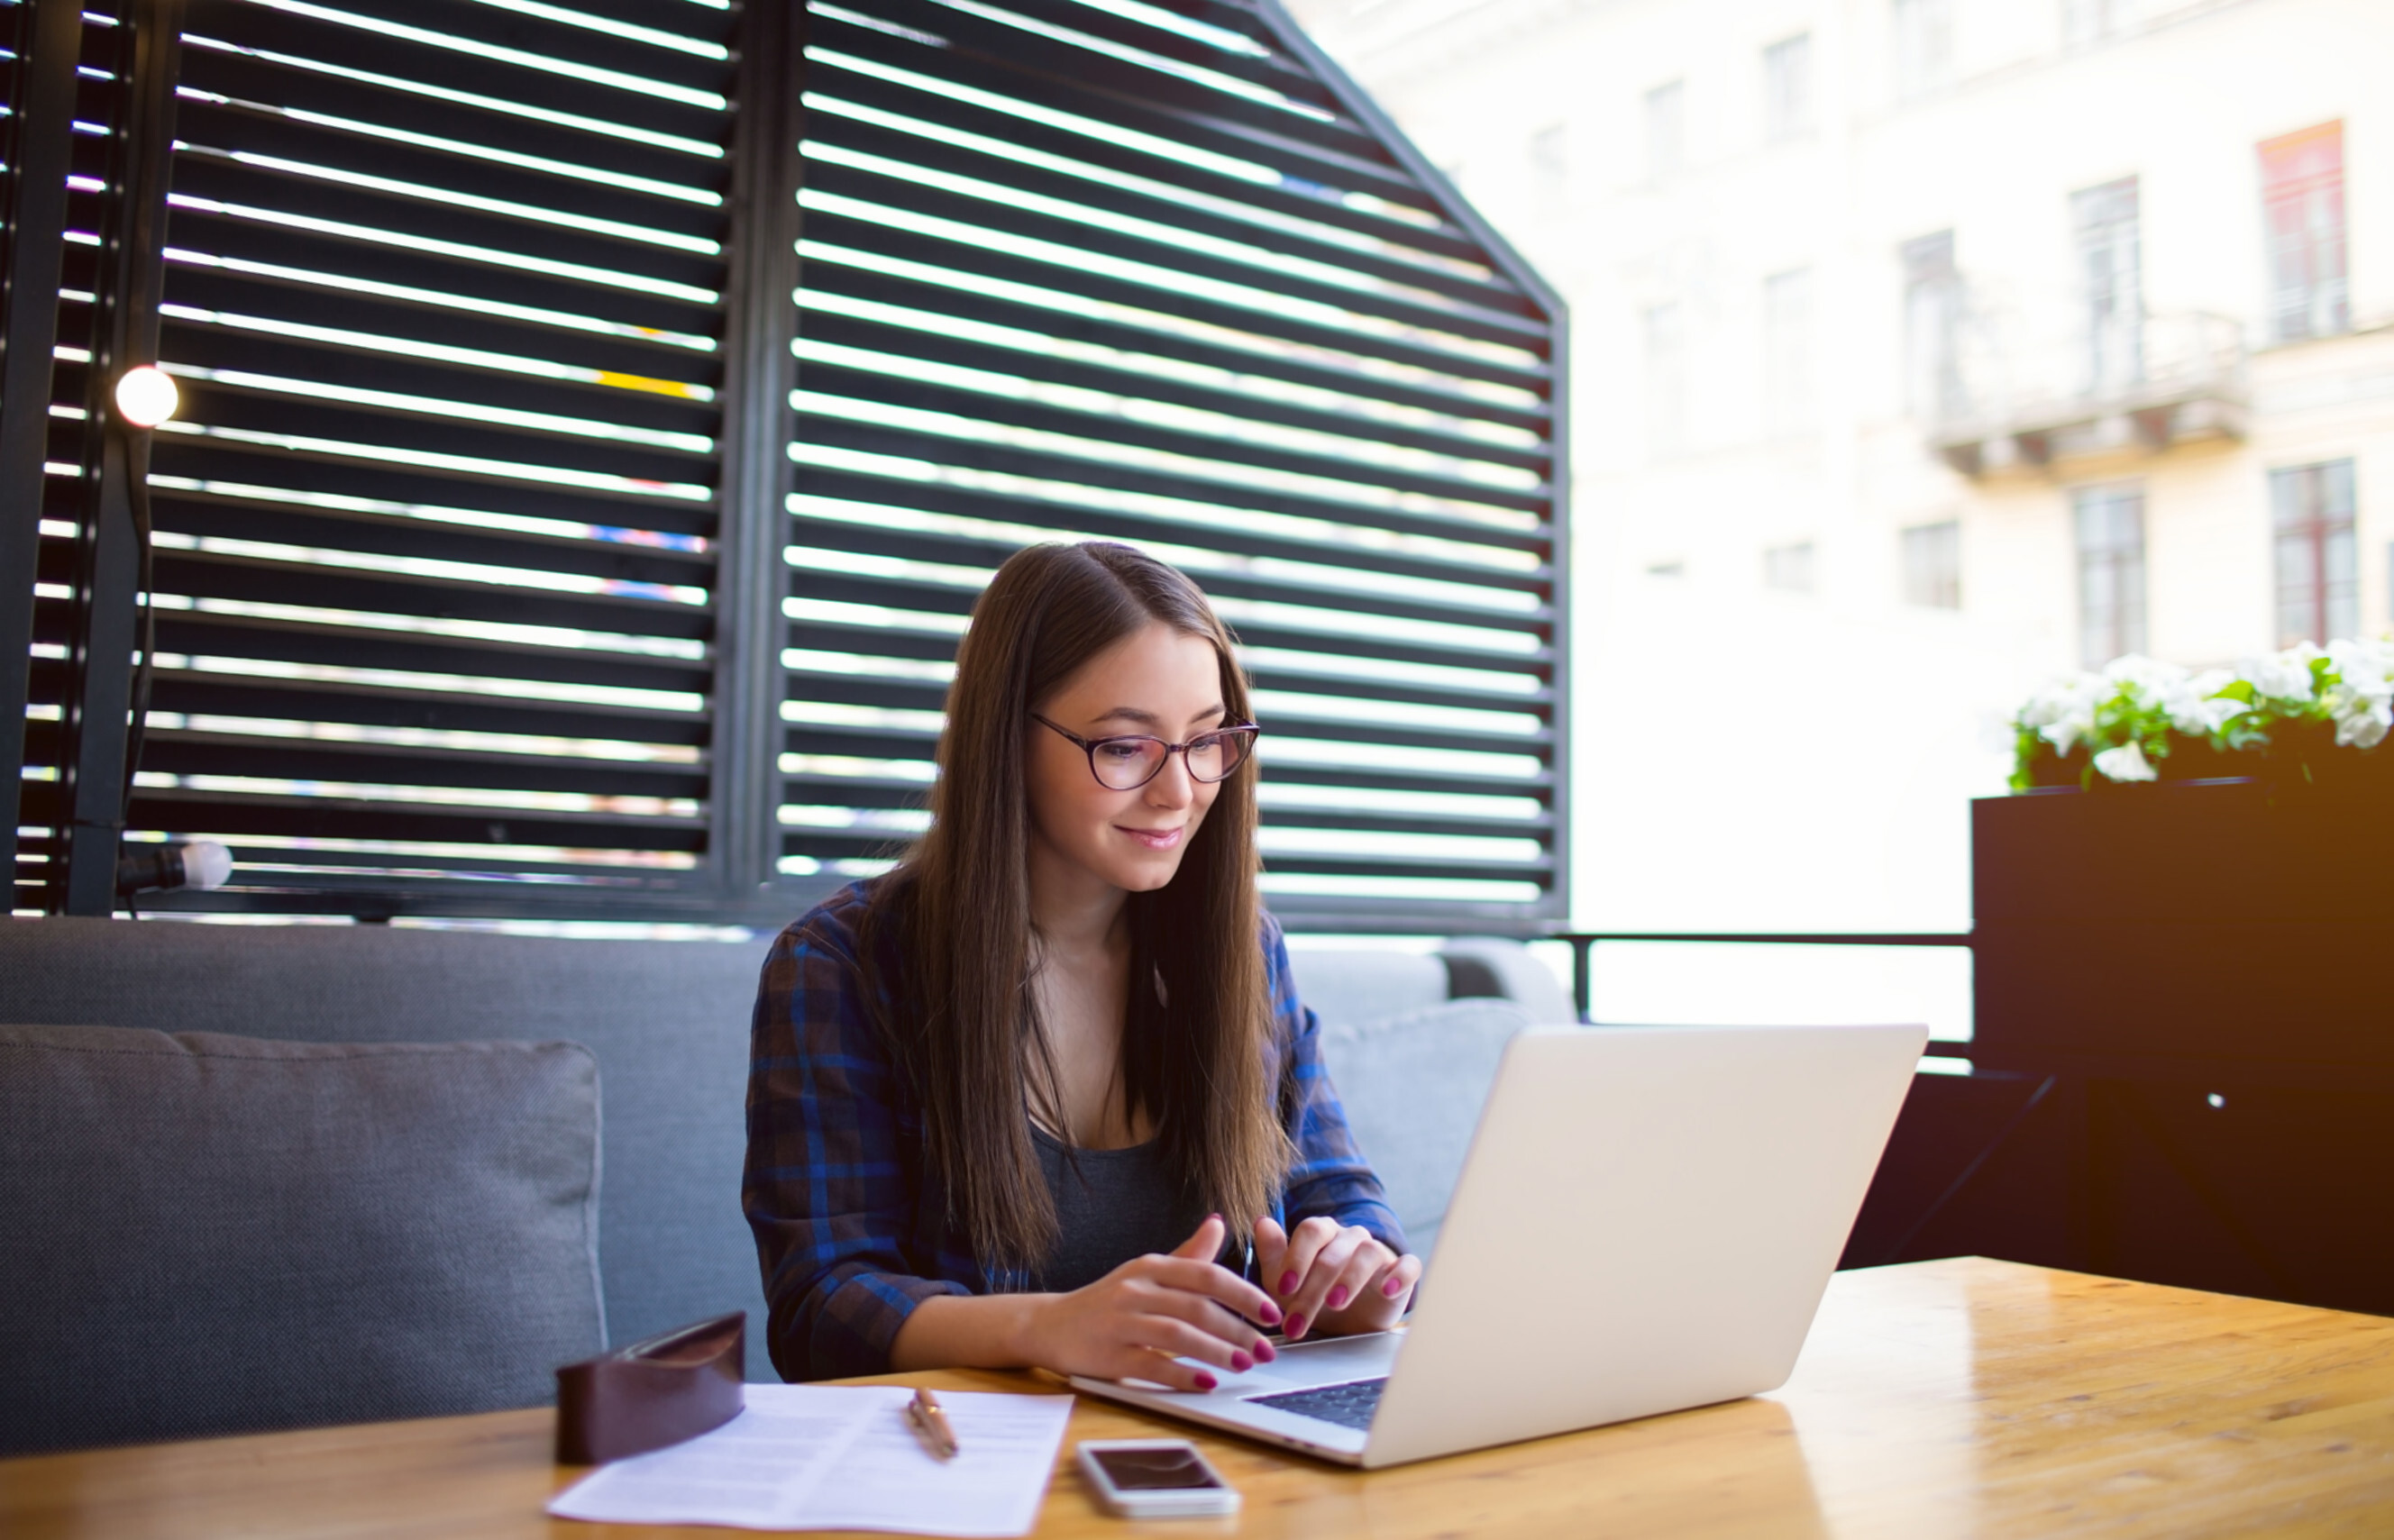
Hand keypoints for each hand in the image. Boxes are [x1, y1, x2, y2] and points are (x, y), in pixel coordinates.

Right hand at [1015, 1215, 1284, 1391]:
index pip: (1206, 1275)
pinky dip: (1181, 1375)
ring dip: (1217, 1352)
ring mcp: (1120, 1322)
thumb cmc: (1107, 1300)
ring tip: (1244, 1365)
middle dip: (1239, 1330)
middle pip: (1197, 1307)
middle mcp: (1136, 1289)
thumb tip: (1219, 1223)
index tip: (1271, 1312)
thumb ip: (1186, 1254)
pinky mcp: (1108, 1355)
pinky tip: (1206, 1383)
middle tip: (1268, 1349)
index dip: (1244, 1294)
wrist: (1048, 1325)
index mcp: (1151, 1267)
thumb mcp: (1146, 1272)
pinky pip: (1151, 1365)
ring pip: (1178, 1335)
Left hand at [1253, 1215, 1419, 1340]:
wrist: (1351, 1321)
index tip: (1284, 1289)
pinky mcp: (1401, 1272)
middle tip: (1297, 1319)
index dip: (1297, 1258)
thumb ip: (1272, 1253)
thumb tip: (1260, 1222)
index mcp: (1323, 1233)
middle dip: (1313, 1287)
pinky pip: (1408, 1265)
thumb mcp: (1286, 1282)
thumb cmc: (1314, 1294)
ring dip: (1350, 1278)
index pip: (1311, 1230)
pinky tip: (1388, 1290)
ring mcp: (1378, 1252)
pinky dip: (1400, 1274)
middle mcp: (1351, 1237)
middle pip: (1334, 1251)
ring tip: (1335, 1303)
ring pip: (1368, 1253)